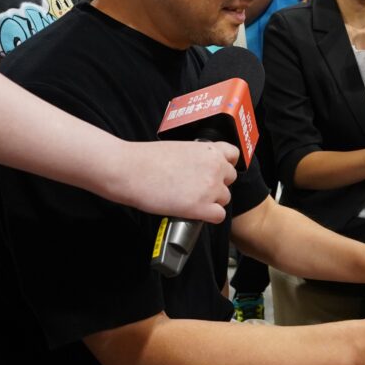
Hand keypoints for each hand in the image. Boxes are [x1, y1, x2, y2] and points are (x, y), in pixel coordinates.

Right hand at [109, 140, 238, 222]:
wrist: (130, 169)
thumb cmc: (147, 158)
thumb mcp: (179, 148)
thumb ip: (196, 157)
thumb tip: (198, 168)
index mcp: (209, 150)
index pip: (234, 156)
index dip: (225, 164)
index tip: (214, 170)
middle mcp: (215, 167)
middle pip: (230, 180)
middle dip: (216, 184)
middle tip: (197, 187)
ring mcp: (210, 188)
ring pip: (225, 199)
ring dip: (212, 201)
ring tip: (191, 200)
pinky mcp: (201, 207)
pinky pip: (218, 216)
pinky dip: (208, 216)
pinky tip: (194, 212)